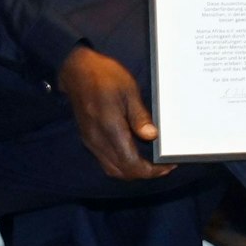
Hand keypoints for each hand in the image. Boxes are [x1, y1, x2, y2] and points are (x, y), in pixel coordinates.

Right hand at [58, 45, 173, 180]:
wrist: (77, 71)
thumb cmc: (105, 76)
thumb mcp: (129, 91)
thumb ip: (139, 116)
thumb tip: (151, 136)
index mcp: (110, 128)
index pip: (131, 163)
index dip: (150, 170)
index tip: (167, 166)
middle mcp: (98, 140)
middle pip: (122, 171)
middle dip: (144, 174)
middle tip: (164, 166)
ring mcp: (91, 141)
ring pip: (113, 169)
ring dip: (132, 171)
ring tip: (152, 164)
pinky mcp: (89, 139)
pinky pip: (106, 161)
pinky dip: (122, 165)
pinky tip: (134, 155)